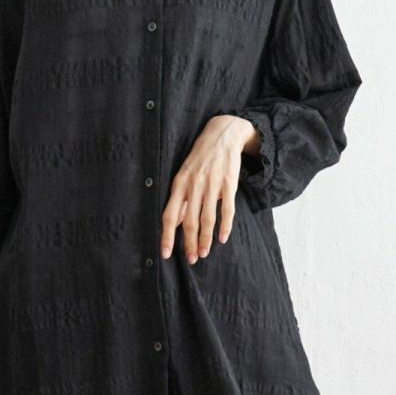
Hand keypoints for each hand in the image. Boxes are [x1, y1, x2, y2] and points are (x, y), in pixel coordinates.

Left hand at [161, 114, 258, 262]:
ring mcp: (212, 184)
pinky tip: (222, 238)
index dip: (167, 236)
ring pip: (207, 218)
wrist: (223, 135)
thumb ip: (180, 200)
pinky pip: (227, 209)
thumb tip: (174, 223)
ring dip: (205, 239)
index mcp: (179, 183)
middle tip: (191, 259)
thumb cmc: (200, 158)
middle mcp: (194, 184)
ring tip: (203, 254)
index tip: (166, 254)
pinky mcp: (229, 183)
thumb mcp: (184, 175)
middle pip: (189, 221)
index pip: (169, 215)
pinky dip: (225, 226)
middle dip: (189, 243)